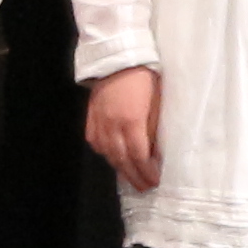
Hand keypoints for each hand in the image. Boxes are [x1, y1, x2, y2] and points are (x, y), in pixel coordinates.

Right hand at [83, 67, 162, 196]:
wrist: (117, 59)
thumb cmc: (144, 78)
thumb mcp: (156, 103)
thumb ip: (154, 128)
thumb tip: (154, 151)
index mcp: (131, 121)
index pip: (138, 156)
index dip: (146, 171)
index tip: (155, 181)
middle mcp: (112, 126)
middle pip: (121, 159)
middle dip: (134, 176)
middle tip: (144, 188)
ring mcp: (99, 123)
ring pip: (107, 153)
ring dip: (119, 168)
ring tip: (130, 177)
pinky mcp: (90, 118)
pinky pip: (95, 142)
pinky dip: (104, 153)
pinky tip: (111, 157)